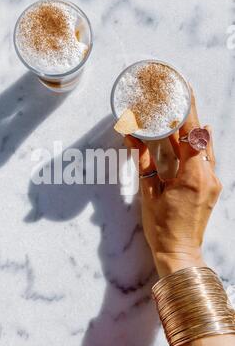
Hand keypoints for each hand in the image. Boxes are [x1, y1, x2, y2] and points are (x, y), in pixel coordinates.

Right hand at [125, 91, 221, 276]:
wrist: (179, 253)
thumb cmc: (161, 228)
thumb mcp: (148, 194)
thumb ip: (143, 163)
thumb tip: (133, 138)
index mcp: (192, 176)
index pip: (191, 135)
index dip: (187, 111)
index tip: (183, 92)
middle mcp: (208, 176)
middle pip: (201, 138)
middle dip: (189, 117)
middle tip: (179, 99)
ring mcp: (213, 183)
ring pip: (205, 149)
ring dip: (193, 132)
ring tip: (181, 117)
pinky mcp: (211, 189)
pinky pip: (206, 161)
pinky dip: (196, 148)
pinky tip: (188, 141)